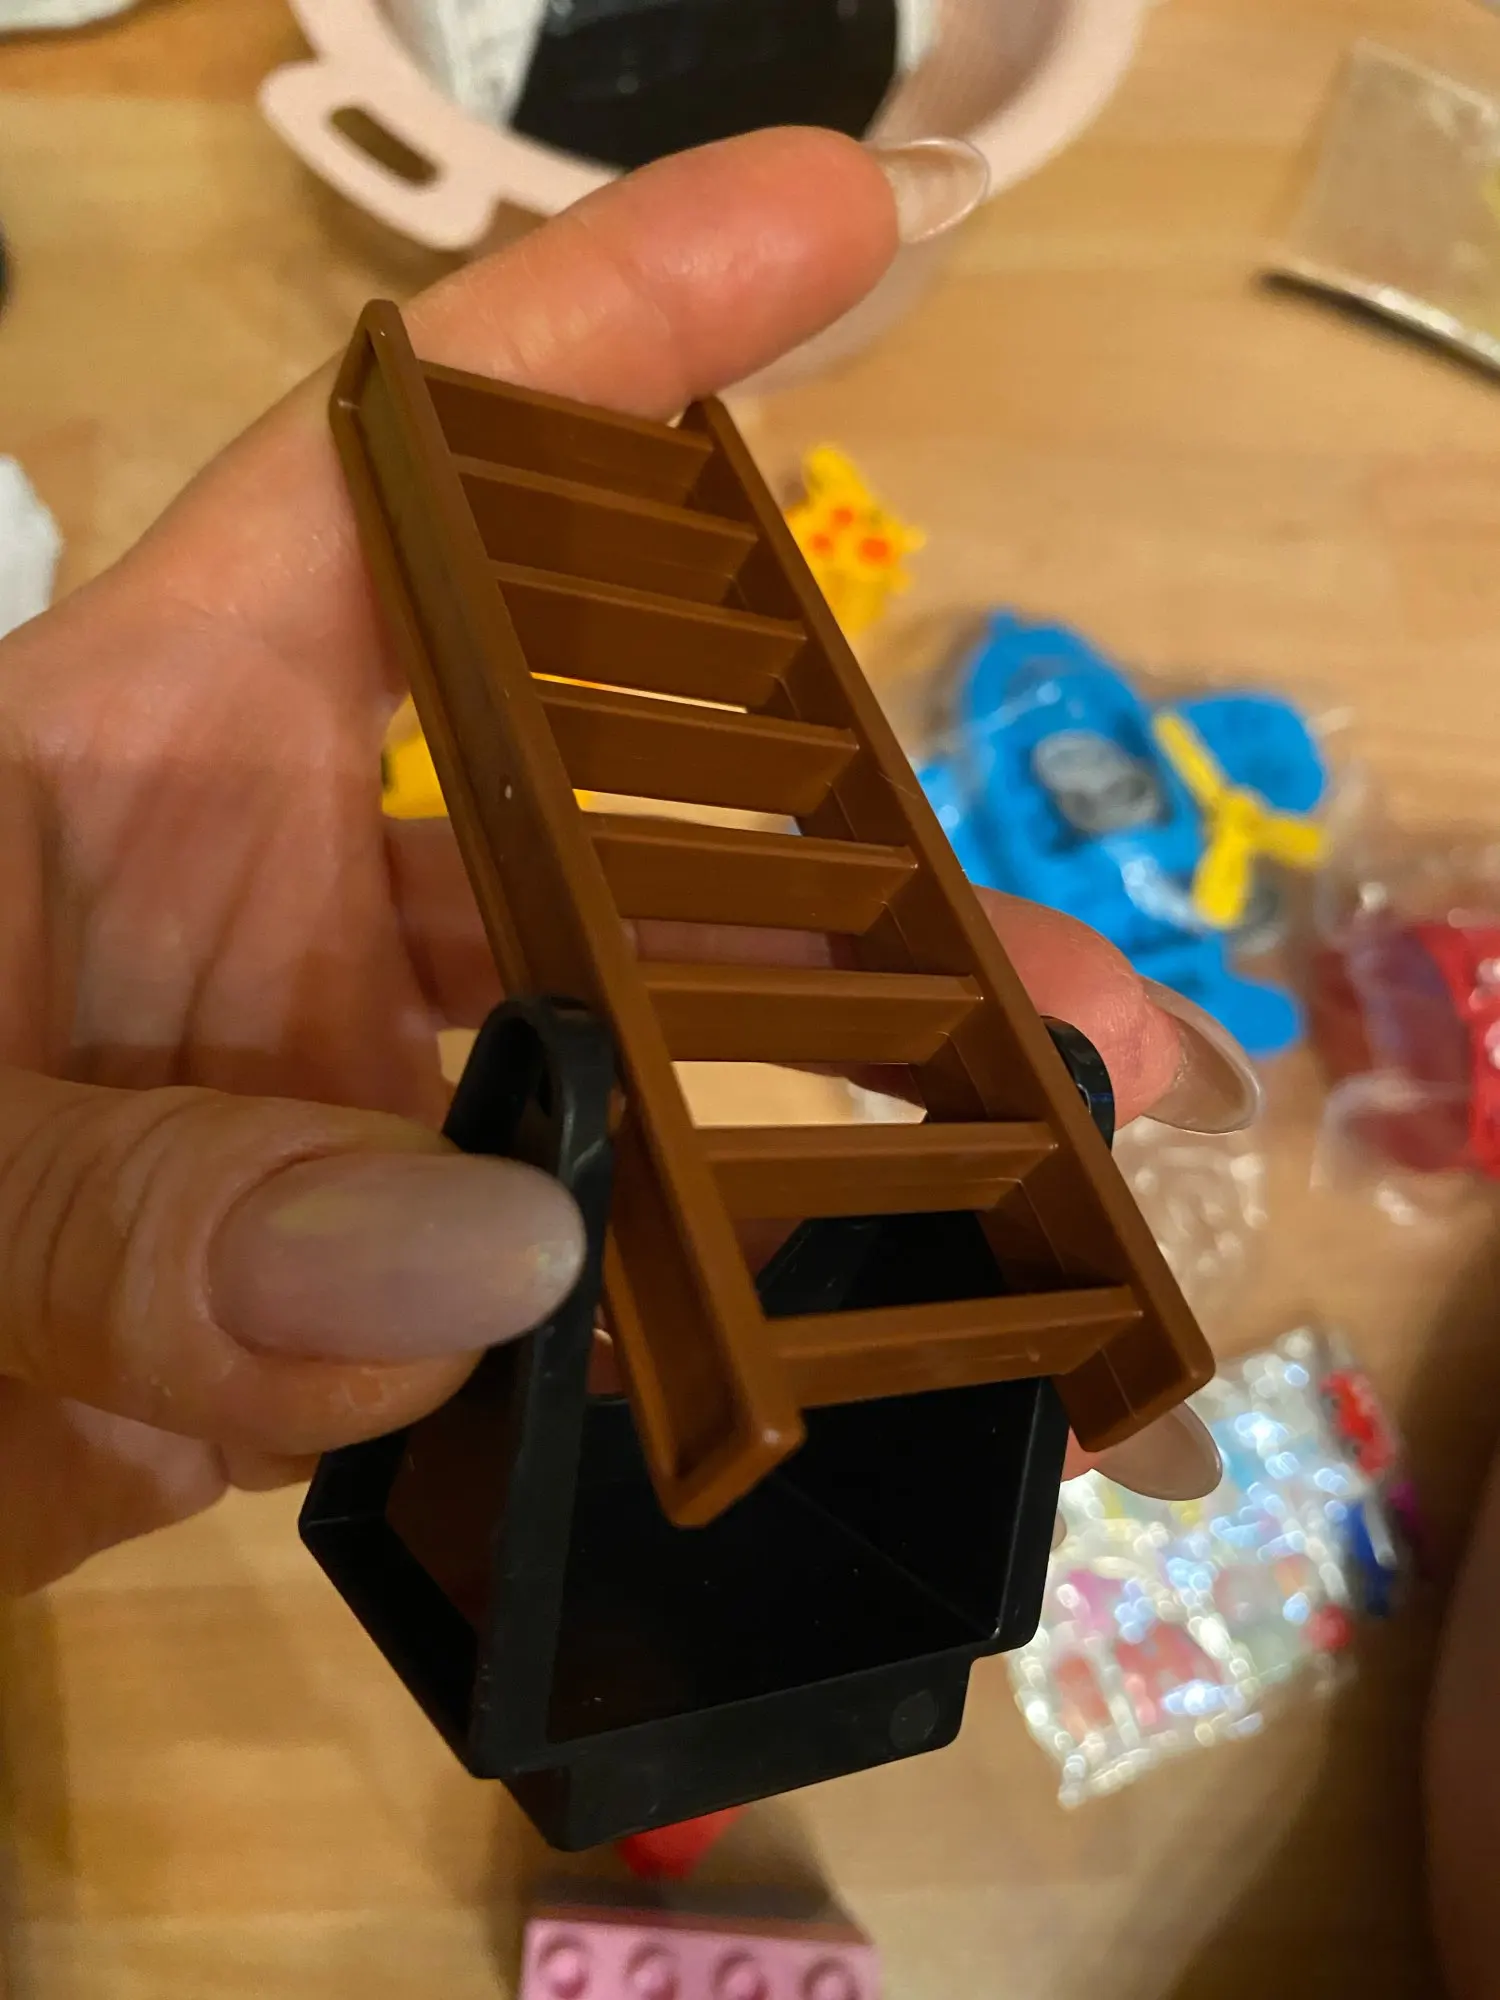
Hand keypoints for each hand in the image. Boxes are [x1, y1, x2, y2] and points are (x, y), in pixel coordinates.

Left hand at [0, 130, 1248, 1591]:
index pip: (400, 476)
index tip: (841, 218)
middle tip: (1050, 942)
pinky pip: (569, 1270)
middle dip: (840, 852)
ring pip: (624, 1054)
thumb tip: (501, 1253)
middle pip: (608, 806)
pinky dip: (704, 1298)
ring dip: (833, 1097)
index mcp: (151, 745)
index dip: (609, 326)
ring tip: (1039, 1132)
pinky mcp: (349, 1287)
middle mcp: (278, 893)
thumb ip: (138, 1200)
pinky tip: (847, 1319)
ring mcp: (331, 1095)